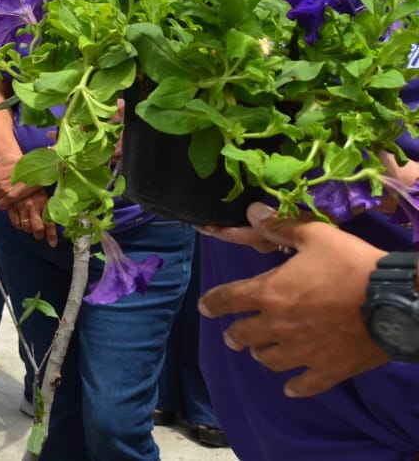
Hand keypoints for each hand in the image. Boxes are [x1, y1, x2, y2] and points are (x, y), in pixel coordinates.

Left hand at [0, 150, 42, 209]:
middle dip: (2, 191)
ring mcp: (2, 189)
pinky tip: (11, 203)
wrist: (36, 168)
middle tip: (11, 190)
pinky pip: (2, 204)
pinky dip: (5, 205)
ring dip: (4, 198)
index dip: (0, 184)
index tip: (7, 184)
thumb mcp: (7, 157)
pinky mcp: (10, 196)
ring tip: (13, 195)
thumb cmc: (23, 162)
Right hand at [6, 189, 57, 245]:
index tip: (52, 244)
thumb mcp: (43, 192)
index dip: (51, 236)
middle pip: (37, 228)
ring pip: (25, 227)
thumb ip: (49, 206)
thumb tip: (57, 217)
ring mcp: (21, 206)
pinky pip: (15, 222)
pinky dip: (19, 226)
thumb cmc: (33, 184)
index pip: (49, 222)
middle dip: (38, 235)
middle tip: (39, 235)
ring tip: (30, 227)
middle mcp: (32, 205)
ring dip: (28, 230)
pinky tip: (21, 222)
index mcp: (43, 202)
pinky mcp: (11, 206)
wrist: (16, 172)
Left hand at [198, 201, 388, 396]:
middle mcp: (279, 326)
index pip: (228, 299)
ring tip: (263, 352)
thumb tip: (252, 212)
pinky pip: (305, 385)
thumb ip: (281, 227)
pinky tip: (290, 389)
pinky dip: (296, 387)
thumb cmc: (351, 265)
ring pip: (269, 360)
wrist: (395, 301)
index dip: (212, 303)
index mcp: (270, 293)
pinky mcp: (329, 370)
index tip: (205, 307)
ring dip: (263, 355)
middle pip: (243, 335)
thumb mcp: (316, 236)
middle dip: (235, 334)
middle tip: (233, 335)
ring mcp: (303, 352)